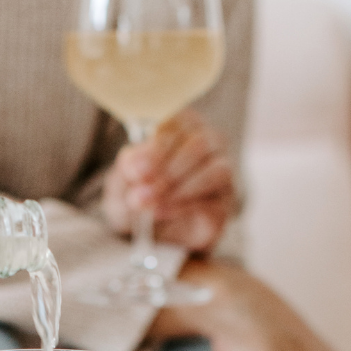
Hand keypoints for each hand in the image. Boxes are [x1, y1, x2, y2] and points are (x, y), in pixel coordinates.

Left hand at [103, 109, 234, 250]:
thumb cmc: (140, 190)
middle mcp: (209, 142)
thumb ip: (129, 166)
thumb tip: (137, 167)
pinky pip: (215, 199)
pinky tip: (160, 211)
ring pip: (217, 170)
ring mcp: (222, 171)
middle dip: (167, 171)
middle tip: (141, 193)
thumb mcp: (125, 176)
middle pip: (200, 144)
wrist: (152, 227)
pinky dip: (185, 206)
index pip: (180, 124)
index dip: (158, 147)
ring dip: (180, 189)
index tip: (137, 171)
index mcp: (183, 125)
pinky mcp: (225, 201)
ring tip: (150, 204)